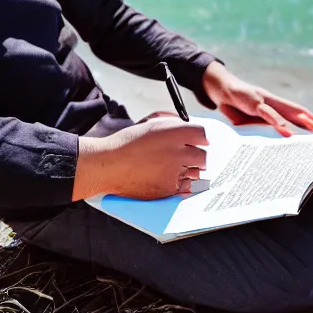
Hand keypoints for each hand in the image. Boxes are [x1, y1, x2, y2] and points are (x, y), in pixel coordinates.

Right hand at [73, 117, 207, 200]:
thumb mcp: (151, 123)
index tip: (199, 142)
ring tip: (172, 167)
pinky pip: (187, 187)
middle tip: (187, 157)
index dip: (201, 138)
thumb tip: (188, 127)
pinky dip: (182, 184)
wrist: (109, 164)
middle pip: (203, 156)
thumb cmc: (127, 143)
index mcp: (174, 132)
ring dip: (190, 170)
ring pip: (196, 173)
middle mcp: (178, 151)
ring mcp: (175, 172)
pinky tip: (169, 178)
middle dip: (197, 156)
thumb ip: (172, 123)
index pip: (203, 134)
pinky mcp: (170, 189)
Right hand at [202, 62, 312, 136]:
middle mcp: (270, 101)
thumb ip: (259, 127)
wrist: (218, 88)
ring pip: (285, 110)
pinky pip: (267, 113)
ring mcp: (262, 99)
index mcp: (270, 105)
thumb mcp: (248, 119)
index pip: (292, 112)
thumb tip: (270, 142)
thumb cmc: (234, 104)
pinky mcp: (252, 102)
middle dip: (309, 120)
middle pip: (294, 110)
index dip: (306, 120)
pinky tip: (285, 129)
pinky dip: (277, 121)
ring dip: (300, 119)